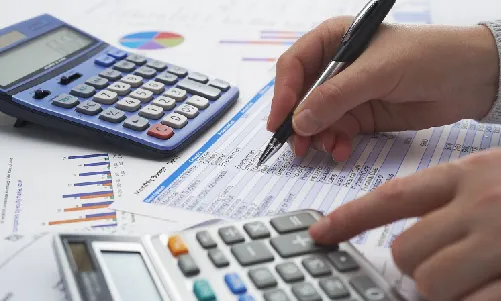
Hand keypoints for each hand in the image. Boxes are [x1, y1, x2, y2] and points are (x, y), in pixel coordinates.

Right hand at [267, 16, 498, 160]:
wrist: (471, 80)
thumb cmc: (427, 56)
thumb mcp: (377, 72)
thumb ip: (335, 97)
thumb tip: (298, 121)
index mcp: (333, 41)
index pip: (294, 65)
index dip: (283, 93)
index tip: (280, 120)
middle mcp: (336, 67)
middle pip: (302, 97)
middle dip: (298, 122)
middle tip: (298, 146)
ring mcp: (348, 93)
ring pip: (316, 119)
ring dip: (317, 137)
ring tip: (326, 148)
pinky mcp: (361, 115)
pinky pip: (336, 132)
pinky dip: (335, 143)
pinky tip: (341, 150)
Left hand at [309, 148, 500, 300]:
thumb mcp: (491, 177)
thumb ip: (450, 197)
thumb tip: (415, 226)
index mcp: (465, 175)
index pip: (391, 197)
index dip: (349, 217)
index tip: (319, 233)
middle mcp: (478, 204)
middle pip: (402, 250)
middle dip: (414, 263)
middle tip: (446, 260)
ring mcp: (498, 241)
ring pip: (429, 282)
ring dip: (443, 288)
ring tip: (474, 274)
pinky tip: (486, 289)